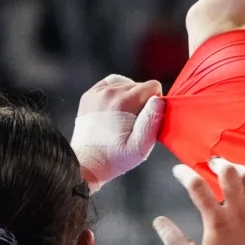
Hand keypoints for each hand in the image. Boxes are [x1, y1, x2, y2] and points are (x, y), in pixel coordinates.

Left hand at [70, 74, 164, 191]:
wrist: (86, 162)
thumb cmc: (116, 157)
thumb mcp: (141, 145)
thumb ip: (152, 120)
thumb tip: (158, 99)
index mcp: (124, 102)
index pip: (153, 86)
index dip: (156, 102)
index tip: (148, 118)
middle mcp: (109, 93)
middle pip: (139, 85)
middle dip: (143, 101)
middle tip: (136, 122)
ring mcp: (97, 92)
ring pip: (126, 84)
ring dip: (131, 97)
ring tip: (126, 116)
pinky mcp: (89, 95)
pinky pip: (111, 83)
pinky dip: (118, 91)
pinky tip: (118, 105)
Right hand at [153, 158, 244, 244]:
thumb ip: (174, 241)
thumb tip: (158, 221)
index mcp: (217, 220)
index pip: (197, 187)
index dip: (185, 174)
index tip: (178, 170)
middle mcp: (238, 211)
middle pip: (230, 173)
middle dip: (219, 163)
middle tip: (212, 163)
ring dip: (241, 169)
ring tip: (233, 168)